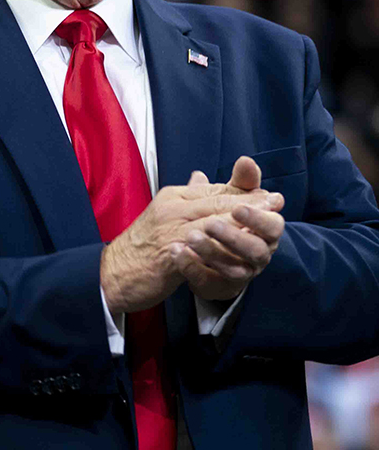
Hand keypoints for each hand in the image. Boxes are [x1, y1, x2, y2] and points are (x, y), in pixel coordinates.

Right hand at [100, 156, 283, 312]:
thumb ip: (186, 197)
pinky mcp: (168, 255)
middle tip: (275, 203)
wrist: (113, 272)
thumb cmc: (141, 246)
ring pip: (213, 222)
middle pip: (216, 202)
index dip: (243, 193)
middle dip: (249, 203)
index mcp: (173, 198)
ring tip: (265, 226)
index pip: (213, 190)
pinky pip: (201, 251)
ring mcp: (169, 231)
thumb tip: (201, 177)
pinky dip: (224, 251)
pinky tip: (242, 255)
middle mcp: (171, 209)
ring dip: (242, 223)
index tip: (269, 195)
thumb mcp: (164, 215)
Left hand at [170, 157, 284, 300]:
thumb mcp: (231, 198)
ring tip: (189, 236)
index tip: (237, 207)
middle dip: (234, 236)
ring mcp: (241, 274)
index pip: (272, 225)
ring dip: (211, 251)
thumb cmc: (226, 219)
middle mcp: (258, 254)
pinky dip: (193, 267)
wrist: (205, 251)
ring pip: (232, 268)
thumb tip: (245, 161)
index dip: (256, 217)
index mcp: (266, 231)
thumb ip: (240, 182)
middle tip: (210, 224)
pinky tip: (176, 252)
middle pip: (255, 250)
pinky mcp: (220, 287)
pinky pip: (209, 281)